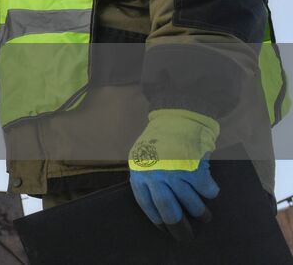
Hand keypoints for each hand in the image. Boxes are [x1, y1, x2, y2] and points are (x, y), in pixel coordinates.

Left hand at [128, 109, 220, 237]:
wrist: (177, 116)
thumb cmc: (161, 138)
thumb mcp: (144, 156)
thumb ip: (149, 177)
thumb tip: (161, 204)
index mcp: (140, 172)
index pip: (147, 205)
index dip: (158, 220)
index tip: (165, 230)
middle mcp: (155, 176)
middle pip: (169, 211)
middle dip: (179, 227)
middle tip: (186, 236)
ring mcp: (175, 174)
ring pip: (191, 204)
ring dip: (200, 212)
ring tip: (204, 216)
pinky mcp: (195, 170)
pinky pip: (207, 191)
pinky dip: (211, 192)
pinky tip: (210, 189)